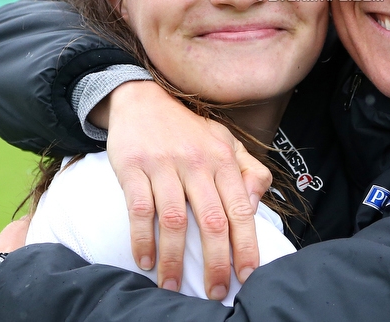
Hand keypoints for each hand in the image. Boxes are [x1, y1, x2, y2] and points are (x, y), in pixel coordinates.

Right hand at [101, 80, 272, 299]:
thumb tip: (256, 204)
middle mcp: (197, 162)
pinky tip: (145, 261)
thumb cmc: (187, 129)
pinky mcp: (134, 167)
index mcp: (223, 159)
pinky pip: (139, 209)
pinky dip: (142, 239)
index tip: (248, 275)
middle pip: (212, 220)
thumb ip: (248, 170)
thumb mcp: (225, 141)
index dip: (246, 245)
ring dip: (174, 259)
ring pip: (175, 220)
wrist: (142, 98)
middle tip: (215, 291)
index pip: (240, 209)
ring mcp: (164, 165)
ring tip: (173, 286)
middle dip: (216, 262)